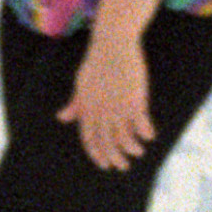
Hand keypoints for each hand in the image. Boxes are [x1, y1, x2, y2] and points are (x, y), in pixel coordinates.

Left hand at [60, 28, 154, 170]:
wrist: (112, 45)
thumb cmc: (96, 63)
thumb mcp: (81, 85)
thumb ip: (75, 105)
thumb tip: (61, 118)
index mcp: (87, 109)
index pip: (89, 139)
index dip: (97, 154)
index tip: (105, 164)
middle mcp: (101, 112)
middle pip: (107, 143)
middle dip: (115, 158)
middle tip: (123, 167)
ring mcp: (118, 107)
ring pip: (125, 138)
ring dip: (132, 149)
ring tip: (139, 152)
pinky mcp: (134, 100)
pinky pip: (141, 124)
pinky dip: (146, 133)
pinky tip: (150, 136)